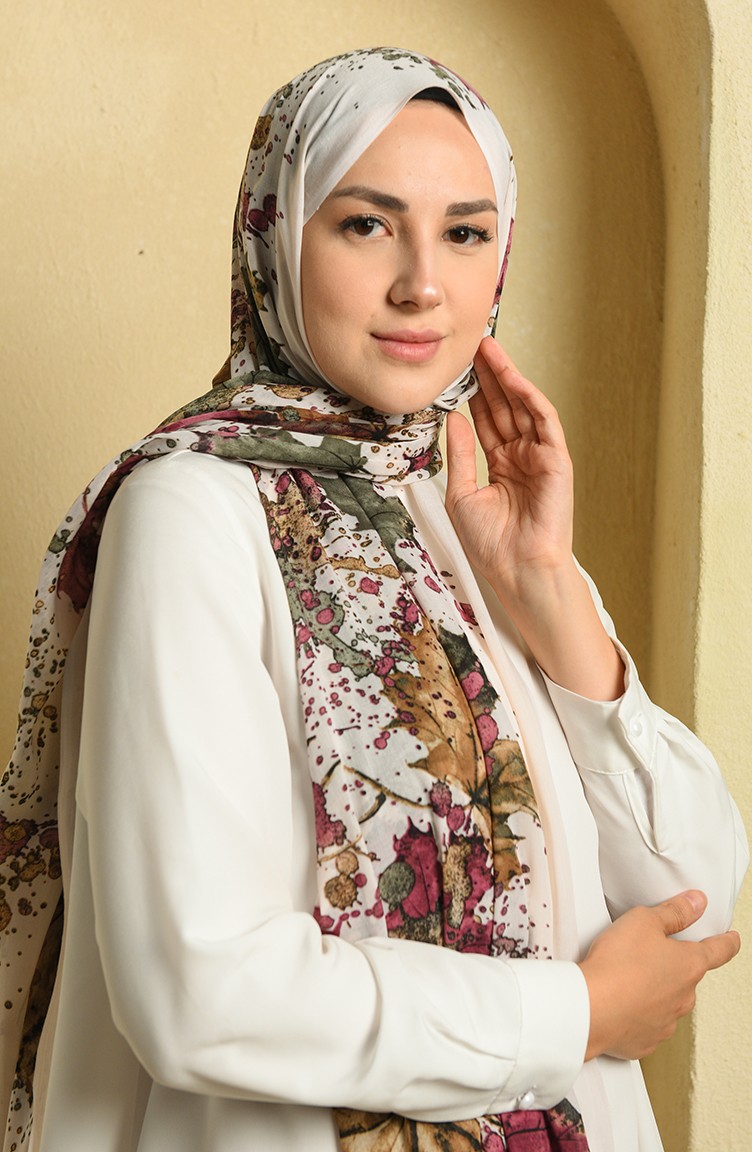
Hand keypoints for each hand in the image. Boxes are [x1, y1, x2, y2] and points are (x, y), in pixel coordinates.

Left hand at [445, 337, 572, 590]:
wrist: (517, 570)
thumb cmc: (492, 544)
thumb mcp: (462, 493)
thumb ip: (460, 454)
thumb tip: (452, 418)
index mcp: (501, 466)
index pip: (486, 421)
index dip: (472, 394)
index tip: (456, 370)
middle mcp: (521, 457)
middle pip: (503, 407)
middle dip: (489, 376)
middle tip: (472, 346)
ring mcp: (540, 456)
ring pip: (522, 407)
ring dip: (507, 378)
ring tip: (489, 350)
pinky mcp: (557, 459)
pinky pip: (544, 421)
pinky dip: (529, 397)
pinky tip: (513, 378)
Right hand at [579, 891, 740, 1060]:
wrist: (591, 1008)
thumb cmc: (617, 965)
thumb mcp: (644, 921)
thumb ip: (674, 911)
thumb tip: (696, 903)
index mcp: (689, 965)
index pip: (720, 951)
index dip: (727, 942)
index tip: (731, 939)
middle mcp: (684, 997)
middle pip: (686, 976)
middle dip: (672, 965)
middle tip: (646, 952)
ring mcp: (666, 1021)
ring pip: (666, 1000)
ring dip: (653, 989)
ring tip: (625, 976)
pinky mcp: (646, 1040)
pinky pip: (646, 1022)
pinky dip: (636, 1011)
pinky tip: (618, 1000)